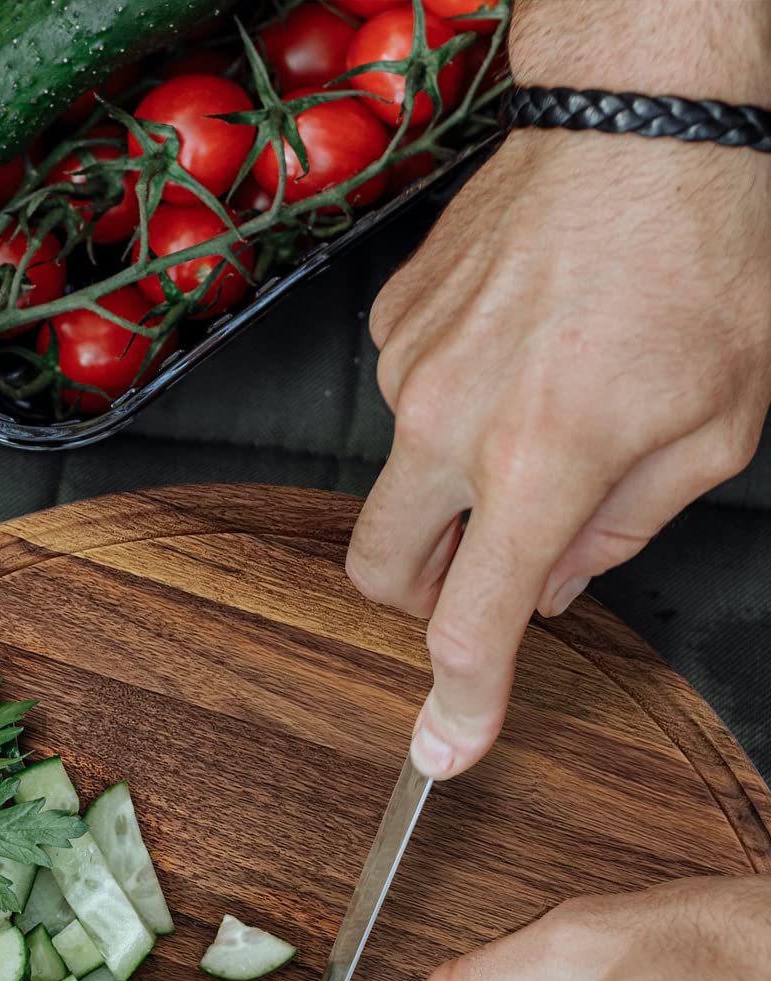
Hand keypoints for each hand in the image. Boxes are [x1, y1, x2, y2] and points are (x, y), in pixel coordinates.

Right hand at [348, 1, 770, 778]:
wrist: (646, 116)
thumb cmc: (705, 254)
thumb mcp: (718, 420)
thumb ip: (627, 526)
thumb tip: (559, 584)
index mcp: (540, 460)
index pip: (471, 623)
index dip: (458, 701)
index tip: (441, 748)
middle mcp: (449, 422)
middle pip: (379, 570)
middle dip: (419, 595)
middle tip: (481, 570)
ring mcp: (407, 369)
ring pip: (396, 480)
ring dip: (448, 483)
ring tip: (535, 407)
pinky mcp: (392, 324)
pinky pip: (402, 400)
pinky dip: (449, 405)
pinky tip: (513, 351)